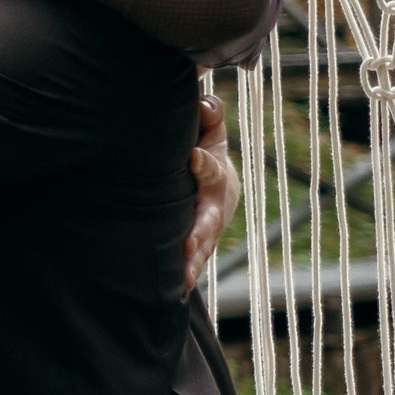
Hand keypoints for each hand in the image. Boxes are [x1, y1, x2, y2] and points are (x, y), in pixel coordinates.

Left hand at [184, 93, 238, 289]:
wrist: (216, 181)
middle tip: (187, 242)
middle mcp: (217, 204)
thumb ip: (208, 117)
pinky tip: (177, 291)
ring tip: (182, 278)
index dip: (203, 161)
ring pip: (205, 246)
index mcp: (216, 173)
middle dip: (200, 230)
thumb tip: (205, 103)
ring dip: (195, 261)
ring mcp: (210, 226)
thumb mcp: (209, 130)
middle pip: (211, 217)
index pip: (209, 165)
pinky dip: (189, 273)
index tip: (191, 155)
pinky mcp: (201, 243)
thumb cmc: (204, 149)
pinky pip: (196, 260)